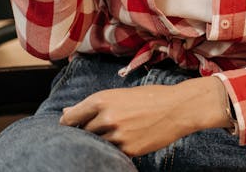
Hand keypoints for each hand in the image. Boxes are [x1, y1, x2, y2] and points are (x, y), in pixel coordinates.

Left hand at [59, 76, 231, 156]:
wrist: (179, 108)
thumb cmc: (151, 97)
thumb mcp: (121, 94)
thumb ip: (94, 105)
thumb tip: (66, 112)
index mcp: (102, 100)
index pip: (71, 118)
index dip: (69, 124)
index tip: (71, 126)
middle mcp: (107, 118)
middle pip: (83, 132)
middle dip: (90, 131)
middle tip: (106, 126)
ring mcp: (117, 135)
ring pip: (98, 144)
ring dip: (104, 140)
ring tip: (122, 130)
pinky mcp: (128, 149)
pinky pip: (113, 152)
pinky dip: (117, 147)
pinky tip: (131, 137)